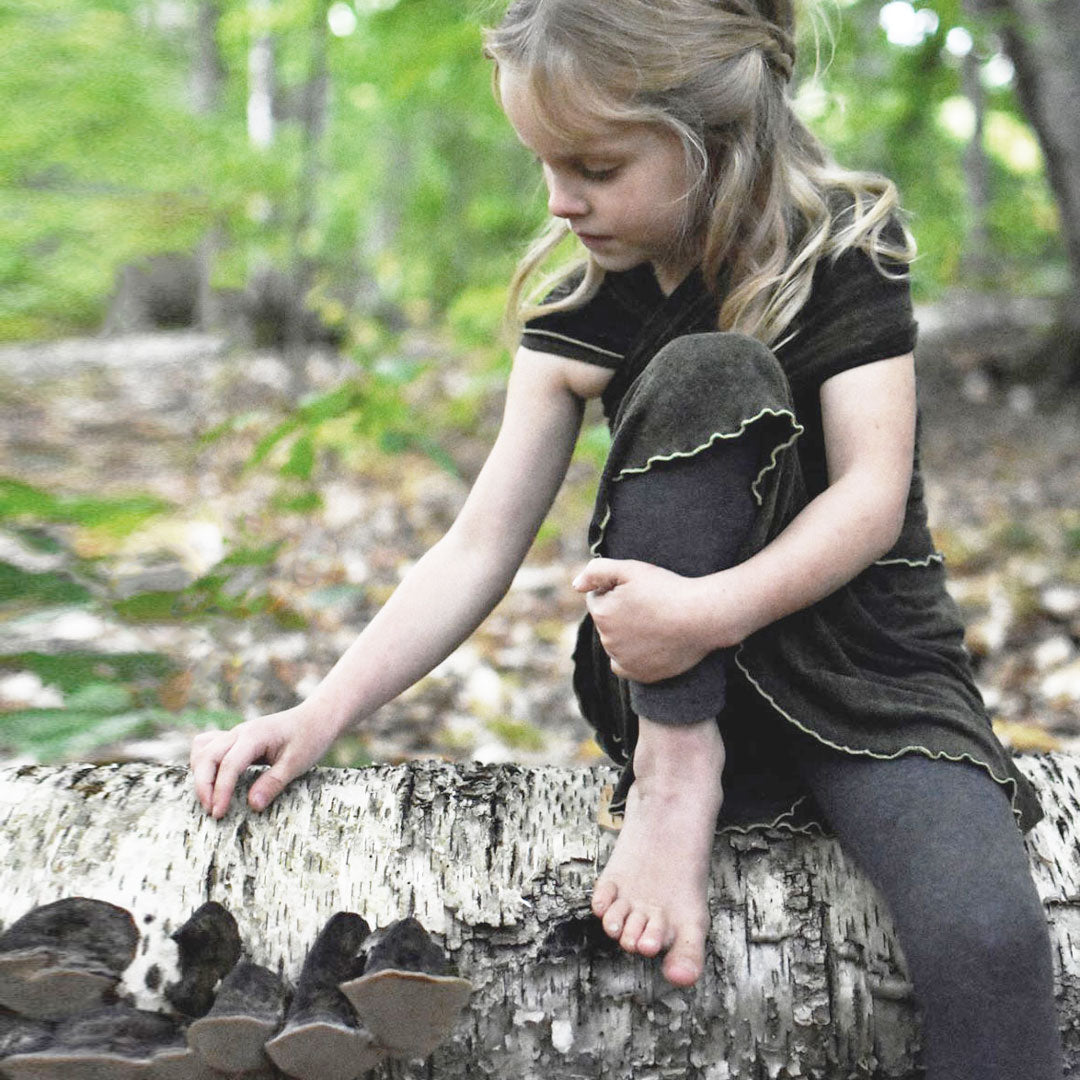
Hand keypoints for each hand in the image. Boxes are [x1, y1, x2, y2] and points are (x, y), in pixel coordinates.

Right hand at [189, 704, 334, 818]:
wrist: (316, 718)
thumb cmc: (310, 738)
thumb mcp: (297, 763)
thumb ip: (274, 783)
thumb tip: (252, 805)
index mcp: (255, 735)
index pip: (229, 764)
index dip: (221, 791)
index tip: (219, 813)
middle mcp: (240, 732)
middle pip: (207, 757)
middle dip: (204, 786)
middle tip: (212, 812)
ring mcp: (236, 734)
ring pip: (203, 750)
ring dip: (200, 775)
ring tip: (209, 799)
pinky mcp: (236, 739)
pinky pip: (208, 746)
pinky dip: (203, 763)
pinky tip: (211, 779)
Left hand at [572, 558, 711, 682]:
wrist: (702, 617)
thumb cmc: (667, 589)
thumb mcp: (631, 569)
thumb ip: (597, 571)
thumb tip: (576, 586)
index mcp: (602, 614)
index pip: (598, 598)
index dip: (617, 590)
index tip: (639, 590)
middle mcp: (607, 641)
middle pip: (607, 621)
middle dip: (620, 612)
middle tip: (650, 605)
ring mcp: (624, 660)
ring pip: (616, 642)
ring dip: (627, 633)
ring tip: (655, 622)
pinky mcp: (640, 674)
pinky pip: (624, 665)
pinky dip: (631, 656)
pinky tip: (648, 645)